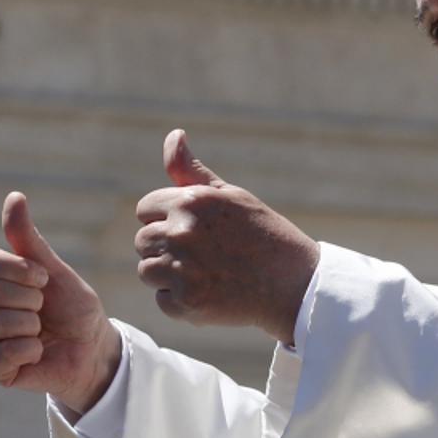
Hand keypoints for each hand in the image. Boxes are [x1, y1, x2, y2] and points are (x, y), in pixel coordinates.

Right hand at [0, 192, 120, 415]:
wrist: (92, 347)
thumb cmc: (72, 308)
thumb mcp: (53, 270)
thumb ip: (28, 239)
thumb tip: (14, 197)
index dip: (23, 270)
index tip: (44, 280)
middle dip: (31, 300)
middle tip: (44, 311)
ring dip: (31, 326)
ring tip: (40, 332)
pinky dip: (27, 352)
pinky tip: (37, 352)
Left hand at [134, 129, 319, 343]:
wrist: (294, 284)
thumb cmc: (262, 234)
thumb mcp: (230, 195)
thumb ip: (191, 171)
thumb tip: (173, 134)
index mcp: (190, 201)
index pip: (145, 208)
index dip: (166, 219)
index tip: (195, 230)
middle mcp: (182, 232)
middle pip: (142, 240)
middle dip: (164, 246)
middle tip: (201, 255)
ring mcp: (182, 269)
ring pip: (147, 270)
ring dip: (168, 275)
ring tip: (204, 273)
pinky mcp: (186, 303)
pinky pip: (162, 299)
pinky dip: (180, 301)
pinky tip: (210, 292)